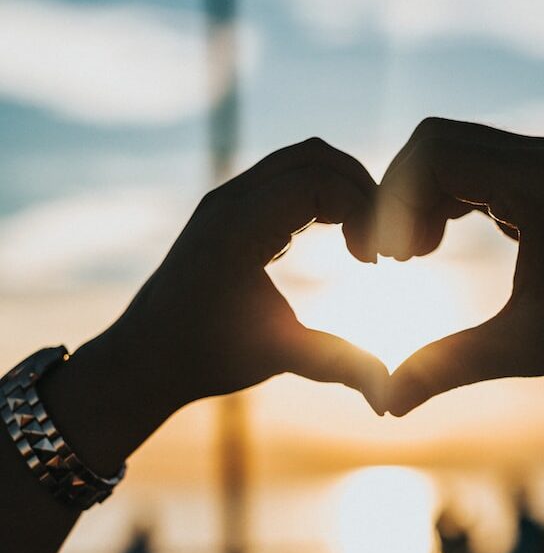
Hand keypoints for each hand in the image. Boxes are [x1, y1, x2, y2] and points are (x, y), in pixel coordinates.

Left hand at [40, 138, 388, 477]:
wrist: (145, 357)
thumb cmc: (206, 357)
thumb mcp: (277, 358)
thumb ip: (338, 365)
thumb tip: (388, 396)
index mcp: (238, 227)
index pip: (319, 180)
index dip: (362, 209)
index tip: (374, 260)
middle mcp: (230, 200)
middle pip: (315, 156)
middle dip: (360, 189)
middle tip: (380, 240)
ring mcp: (227, 199)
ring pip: (301, 160)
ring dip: (342, 188)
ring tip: (362, 238)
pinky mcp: (230, 207)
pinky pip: (287, 177)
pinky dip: (322, 194)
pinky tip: (337, 236)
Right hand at [371, 118, 543, 415]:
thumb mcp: (529, 347)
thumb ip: (451, 366)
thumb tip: (388, 403)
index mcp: (537, 183)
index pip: (434, 154)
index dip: (395, 201)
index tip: (390, 259)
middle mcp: (540, 159)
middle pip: (437, 143)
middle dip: (401, 195)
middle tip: (395, 257)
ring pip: (454, 152)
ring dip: (422, 196)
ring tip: (414, 255)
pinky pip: (476, 168)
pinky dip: (446, 198)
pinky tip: (439, 243)